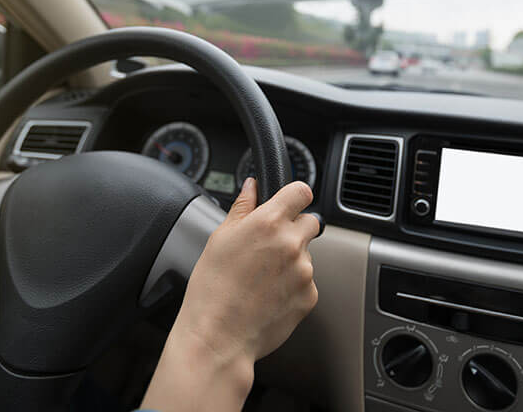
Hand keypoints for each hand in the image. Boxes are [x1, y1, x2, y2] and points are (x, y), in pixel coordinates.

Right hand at [141, 178, 319, 411]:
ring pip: (306, 254)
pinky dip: (293, 285)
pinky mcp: (310, 295)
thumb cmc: (212, 288)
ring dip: (292, 259)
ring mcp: (305, 271)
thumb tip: (252, 186)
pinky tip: (268, 294)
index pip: (301, 192)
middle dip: (294, 228)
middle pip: (310, 222)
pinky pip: (307, 281)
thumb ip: (242, 207)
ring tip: (262, 277)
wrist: (219, 336)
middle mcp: (292, 243)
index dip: (295, 196)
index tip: (290, 202)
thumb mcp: (220, 238)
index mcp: (269, 222)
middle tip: (269, 246)